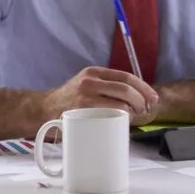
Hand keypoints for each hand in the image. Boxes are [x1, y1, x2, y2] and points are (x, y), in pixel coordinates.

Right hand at [42, 66, 158, 124]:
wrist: (42, 110)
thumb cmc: (71, 102)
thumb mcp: (88, 86)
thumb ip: (108, 87)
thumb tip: (139, 98)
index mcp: (94, 72)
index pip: (126, 77)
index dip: (144, 87)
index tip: (153, 98)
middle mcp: (90, 80)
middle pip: (126, 88)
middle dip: (141, 100)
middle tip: (144, 110)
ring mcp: (84, 95)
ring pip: (120, 101)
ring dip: (133, 110)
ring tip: (134, 116)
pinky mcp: (80, 110)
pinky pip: (109, 113)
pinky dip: (121, 117)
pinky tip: (123, 120)